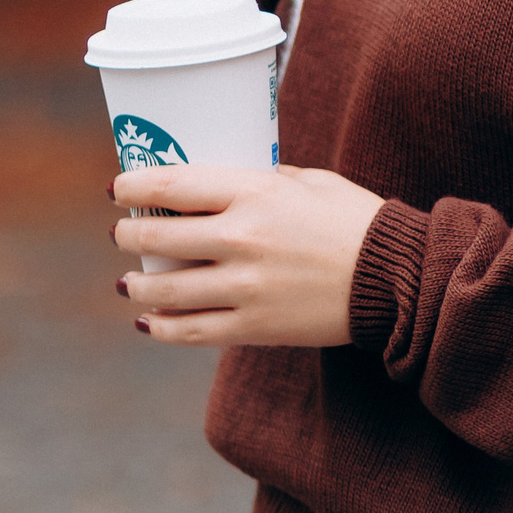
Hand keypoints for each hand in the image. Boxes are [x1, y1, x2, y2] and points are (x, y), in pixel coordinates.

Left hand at [113, 163, 386, 347]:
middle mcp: (242, 239)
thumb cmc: (355, 220)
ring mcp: (244, 287)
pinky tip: (149, 322)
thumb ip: (264, 180)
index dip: (134, 185)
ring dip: (137, 284)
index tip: (117, 188)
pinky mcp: (253, 326)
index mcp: (256, 193)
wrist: (394, 279)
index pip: (174, 184)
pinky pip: (191, 331)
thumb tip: (223, 183)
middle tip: (122, 233)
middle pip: (159, 236)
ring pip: (166, 290)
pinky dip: (161, 327)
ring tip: (128, 282)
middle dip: (129, 234)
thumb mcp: (311, 181)